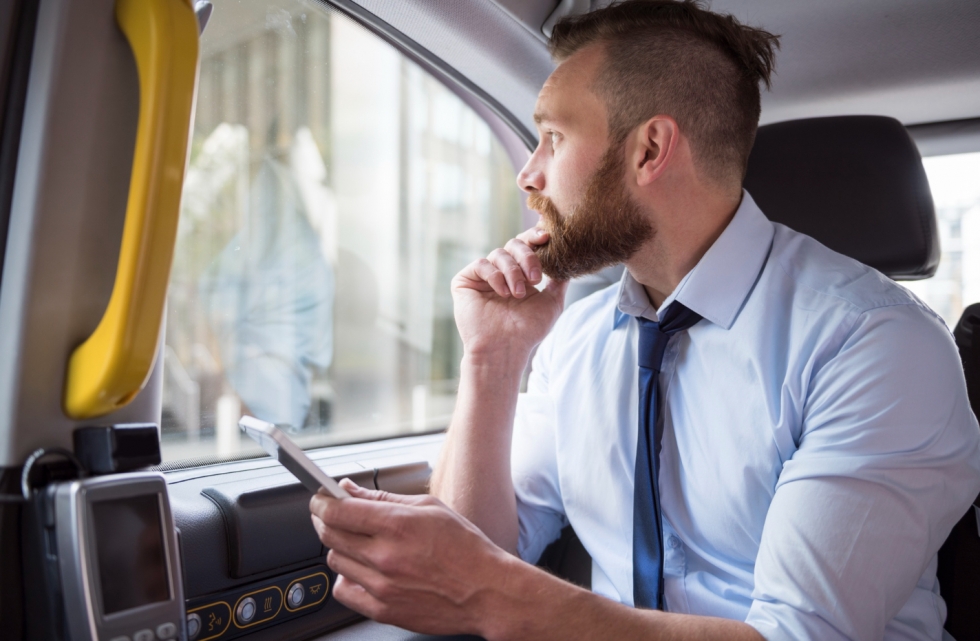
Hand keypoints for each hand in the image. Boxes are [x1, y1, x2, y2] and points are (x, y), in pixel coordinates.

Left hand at [310, 479, 514, 635]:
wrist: (486, 591)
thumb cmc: (465, 548)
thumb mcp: (429, 508)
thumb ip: (382, 498)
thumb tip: (348, 490)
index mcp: (398, 525)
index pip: (336, 511)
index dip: (320, 502)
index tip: (319, 498)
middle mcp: (385, 556)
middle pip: (328, 534)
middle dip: (323, 519)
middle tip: (331, 514)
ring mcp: (382, 586)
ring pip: (335, 560)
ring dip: (340, 547)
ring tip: (359, 543)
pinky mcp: (383, 610)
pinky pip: (344, 591)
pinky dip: (347, 578)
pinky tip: (362, 570)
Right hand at [452, 228, 567, 359]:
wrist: (504, 349)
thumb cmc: (527, 331)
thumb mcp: (551, 303)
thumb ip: (559, 282)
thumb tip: (568, 262)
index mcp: (519, 274)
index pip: (526, 247)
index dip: (534, 238)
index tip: (546, 237)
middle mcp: (500, 272)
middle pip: (513, 244)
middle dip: (527, 257)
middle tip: (535, 278)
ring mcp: (482, 277)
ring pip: (499, 253)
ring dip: (513, 272)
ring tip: (518, 294)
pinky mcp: (464, 281)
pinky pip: (481, 264)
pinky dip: (495, 276)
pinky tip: (503, 294)